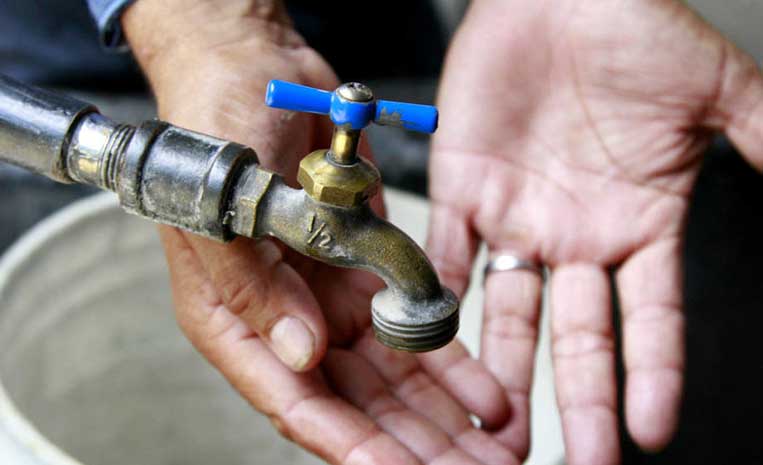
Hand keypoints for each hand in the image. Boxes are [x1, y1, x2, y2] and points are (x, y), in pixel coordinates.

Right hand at [123, 1, 516, 462]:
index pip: (296, 402)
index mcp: (238, 319)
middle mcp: (287, 321)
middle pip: (357, 405)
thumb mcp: (221, 210)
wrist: (252, 69)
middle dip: (414, 446)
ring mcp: (331, 299)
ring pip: (394, 378)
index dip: (351, 445)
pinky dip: (452, 362)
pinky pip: (414, 327)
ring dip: (444, 416)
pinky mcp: (368, 270)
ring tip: (496, 448)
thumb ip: (255, 289)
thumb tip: (302, 356)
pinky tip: (490, 393)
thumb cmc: (214, 134)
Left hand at [428, 1, 762, 463]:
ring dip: (503, 370)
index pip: (651, 319)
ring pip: (508, 312)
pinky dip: (439, 300)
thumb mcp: (714, 89)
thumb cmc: (632, 31)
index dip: (653, 374)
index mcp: (638, 223)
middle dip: (578, 400)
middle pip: (577, 336)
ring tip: (498, 427)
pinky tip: (439, 347)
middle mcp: (575, 235)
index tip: (651, 430)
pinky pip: (448, 257)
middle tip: (578, 460)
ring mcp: (517, 218)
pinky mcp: (463, 191)